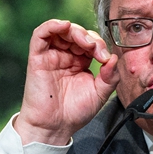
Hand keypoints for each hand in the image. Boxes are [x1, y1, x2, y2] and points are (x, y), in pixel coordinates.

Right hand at [15, 20, 118, 144]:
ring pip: (61, 30)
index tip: (106, 58)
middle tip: (97, 50)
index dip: (100, 45)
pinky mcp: (37, 58)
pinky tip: (65, 26)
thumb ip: (110, 77)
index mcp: (79, 62)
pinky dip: (52, 25)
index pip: (90, 42)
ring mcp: (51, 56)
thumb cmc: (74, 112)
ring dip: (76, 30)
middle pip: (77, 33)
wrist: (54, 127)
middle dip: (90, 37)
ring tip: (85, 42)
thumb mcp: (100, 94)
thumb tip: (114, 58)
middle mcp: (65, 56)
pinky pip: (40, 34)